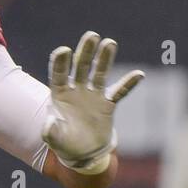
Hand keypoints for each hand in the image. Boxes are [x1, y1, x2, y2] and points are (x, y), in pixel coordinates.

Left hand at [43, 31, 143, 173]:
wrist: (82, 152)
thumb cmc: (64, 142)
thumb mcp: (54, 139)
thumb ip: (51, 131)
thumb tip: (48, 124)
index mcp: (59, 94)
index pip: (59, 74)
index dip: (61, 62)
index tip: (64, 50)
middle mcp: (76, 89)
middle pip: (81, 67)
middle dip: (86, 51)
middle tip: (92, 35)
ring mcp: (93, 95)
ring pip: (100, 73)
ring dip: (105, 59)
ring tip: (110, 43)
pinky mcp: (107, 104)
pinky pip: (119, 92)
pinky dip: (128, 84)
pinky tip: (138, 74)